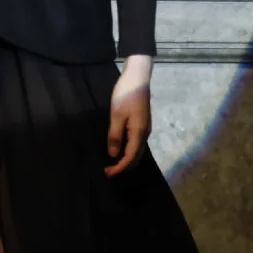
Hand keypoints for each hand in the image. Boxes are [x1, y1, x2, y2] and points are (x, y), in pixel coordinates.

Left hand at [105, 58, 151, 176]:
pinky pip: (136, 144)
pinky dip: (128, 151)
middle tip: (108, 171)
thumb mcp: (116, 115)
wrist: (138, 78)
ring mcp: (145, 129)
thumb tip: (113, 155)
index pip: (130, 158)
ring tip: (112, 164)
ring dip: (126, 160)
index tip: (107, 174)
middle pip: (136, 158)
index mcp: (139, 134)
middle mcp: (145, 134)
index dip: (119, 168)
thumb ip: (115, 136)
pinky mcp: (142, 124)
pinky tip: (119, 150)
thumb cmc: (125, 95)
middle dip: (123, 167)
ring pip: (137, 151)